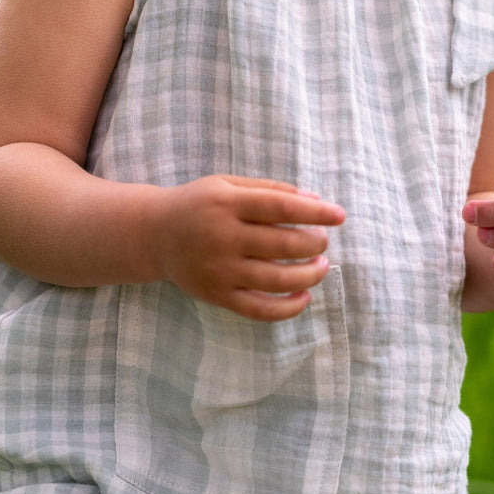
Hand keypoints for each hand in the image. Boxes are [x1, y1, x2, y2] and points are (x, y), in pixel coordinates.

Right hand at [153, 175, 345, 321]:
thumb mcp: (228, 185)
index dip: (316, 211)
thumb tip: (315, 199)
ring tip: (321, 266)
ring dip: (310, 275)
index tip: (339, 215)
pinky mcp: (217, 295)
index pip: (282, 207)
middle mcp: (222, 237)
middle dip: (314, 243)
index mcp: (227, 204)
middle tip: (322, 242)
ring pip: (277, 279)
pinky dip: (288, 307)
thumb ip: (270, 190)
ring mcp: (219, 270)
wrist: (154, 234)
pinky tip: (304, 296)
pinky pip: (259, 308)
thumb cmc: (200, 205)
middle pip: (284, 245)